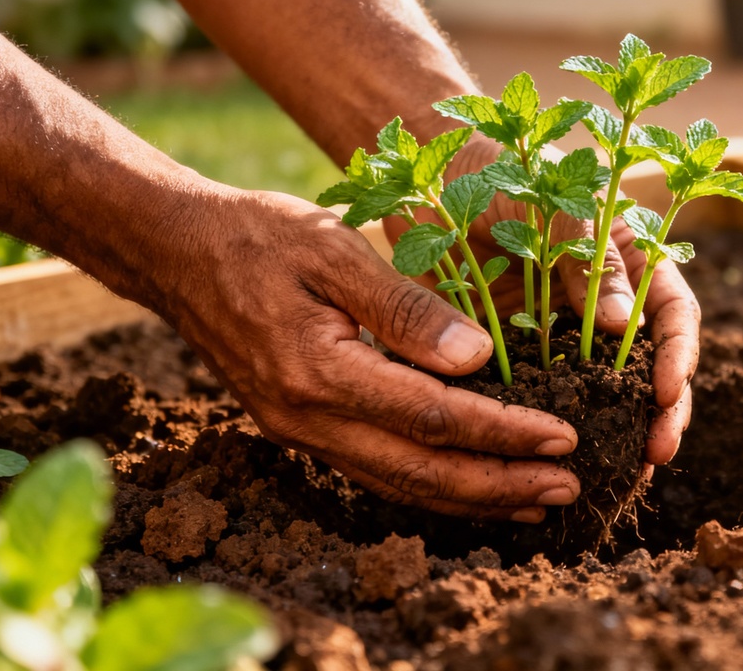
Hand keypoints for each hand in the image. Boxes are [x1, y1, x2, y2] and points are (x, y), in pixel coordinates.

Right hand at [156, 186, 580, 521]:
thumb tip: (476, 358)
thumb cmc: (258, 236)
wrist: (175, 254)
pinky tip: (466, 488)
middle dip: (500, 486)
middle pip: (421, 471)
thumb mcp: (334, 249)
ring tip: (533, 506)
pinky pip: (375, 473)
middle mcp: (308, 418)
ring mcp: (300, 432)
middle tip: (567, 491)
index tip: (562, 438)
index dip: (503, 433)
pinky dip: (430, 488)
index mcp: (321, 370)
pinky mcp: (298, 430)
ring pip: (399, 485)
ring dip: (471, 499)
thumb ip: (404, 306)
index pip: (433, 417)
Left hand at [385, 139, 698, 466]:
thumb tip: (620, 324)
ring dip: (620, 431)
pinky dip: (560, 428)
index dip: (677, 353)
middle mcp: (607, 301)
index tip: (666, 392)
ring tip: (622, 473)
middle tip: (655, 452)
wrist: (432, 180)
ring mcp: (567, 332)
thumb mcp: (552, 202)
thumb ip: (589, 255)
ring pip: (607, 391)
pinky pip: (550, 397)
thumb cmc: (502, 171)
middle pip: (651, 363)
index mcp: (630, 258)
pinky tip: (556, 460)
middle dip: (662, 410)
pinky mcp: (525, 353)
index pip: (673, 311)